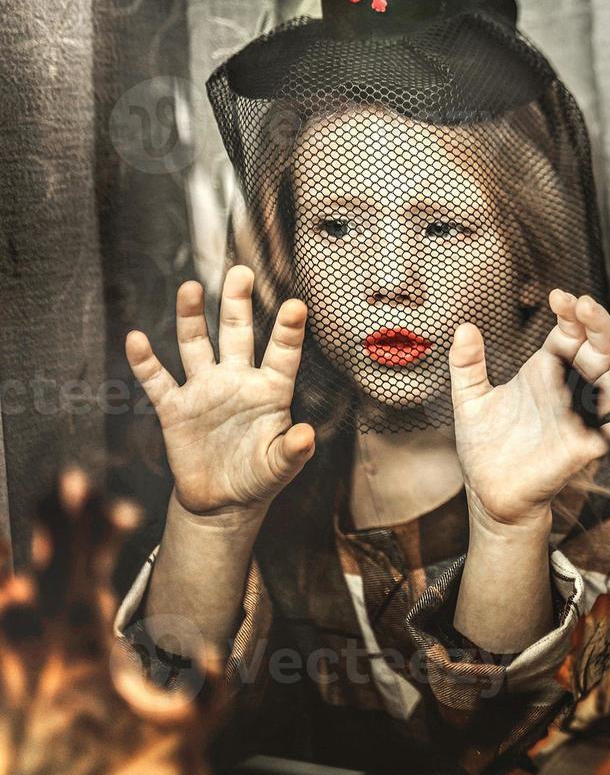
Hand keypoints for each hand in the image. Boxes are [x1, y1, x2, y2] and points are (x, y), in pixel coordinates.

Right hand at [126, 265, 315, 518]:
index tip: (296, 305)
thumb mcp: (280, 467)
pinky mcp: (174, 408)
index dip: (288, 332)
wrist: (222, 501)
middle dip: (238, 304)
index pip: (282, 355)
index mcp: (270, 391)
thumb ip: (293, 451)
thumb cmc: (259, 478)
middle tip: (241, 273)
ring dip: (192, 318)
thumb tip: (307, 435)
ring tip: (191, 288)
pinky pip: (157, 380)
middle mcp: (237, 381)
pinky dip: (145, 361)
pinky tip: (136, 339)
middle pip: (237, 335)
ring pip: (196, 345)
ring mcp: (204, 390)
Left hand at [449, 289, 609, 527]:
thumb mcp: (469, 399)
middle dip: (596, 324)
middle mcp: (569, 388)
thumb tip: (463, 327)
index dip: (569, 313)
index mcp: (546, 370)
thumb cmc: (484, 446)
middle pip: (597, 349)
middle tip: (585, 305)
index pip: (569, 333)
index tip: (558, 296)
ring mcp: (581, 416)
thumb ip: (467, 364)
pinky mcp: (585, 445)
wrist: (489, 492)